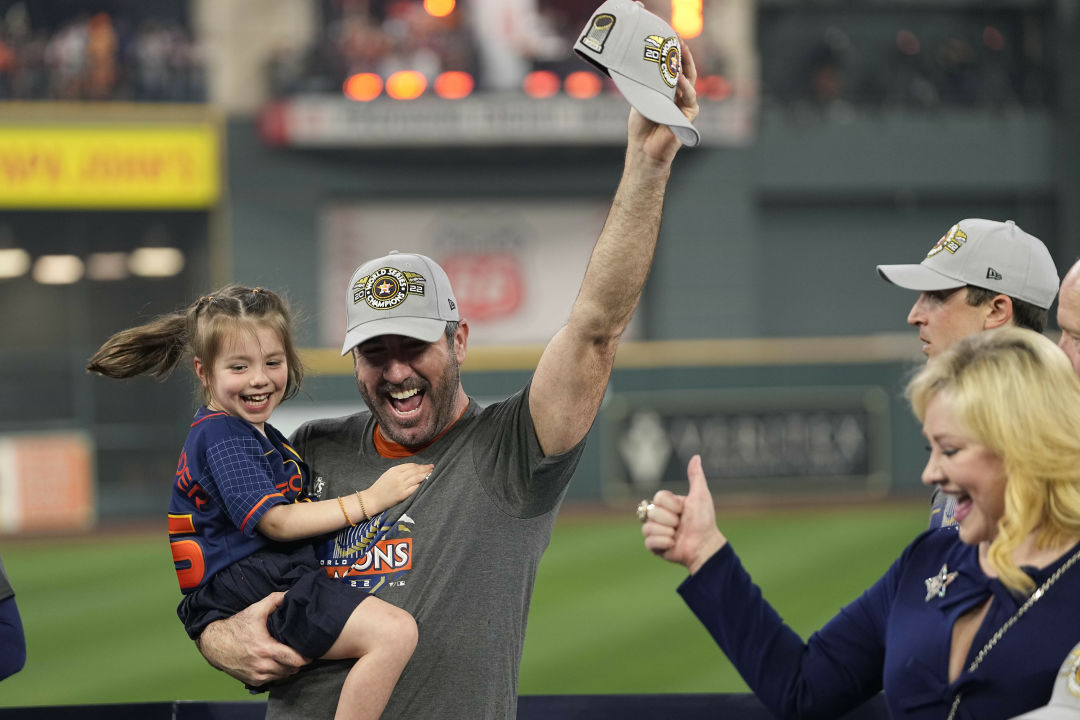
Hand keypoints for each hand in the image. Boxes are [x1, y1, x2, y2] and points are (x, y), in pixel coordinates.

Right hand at [196, 592, 308, 685]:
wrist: (213, 643)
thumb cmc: (235, 627)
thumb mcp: (255, 610)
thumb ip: (274, 600)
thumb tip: (290, 593)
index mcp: (265, 649)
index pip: (294, 660)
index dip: (306, 656)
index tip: (310, 649)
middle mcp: (262, 665)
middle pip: (291, 669)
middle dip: (299, 662)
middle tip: (302, 652)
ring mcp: (257, 675)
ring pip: (283, 676)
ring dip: (289, 668)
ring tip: (291, 657)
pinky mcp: (252, 681)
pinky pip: (272, 680)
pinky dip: (278, 673)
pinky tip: (278, 663)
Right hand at [368, 462, 431, 511]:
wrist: (372, 499)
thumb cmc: (381, 487)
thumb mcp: (388, 474)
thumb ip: (399, 471)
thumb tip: (413, 469)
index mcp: (394, 470)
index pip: (411, 465)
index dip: (420, 465)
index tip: (426, 466)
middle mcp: (398, 476)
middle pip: (416, 470)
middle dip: (426, 469)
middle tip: (432, 467)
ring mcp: (401, 485)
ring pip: (417, 478)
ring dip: (426, 475)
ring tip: (431, 474)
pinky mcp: (402, 495)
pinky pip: (415, 488)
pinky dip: (421, 485)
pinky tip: (426, 483)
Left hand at [628, 39, 699, 163]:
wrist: (643, 149)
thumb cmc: (641, 126)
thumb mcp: (641, 97)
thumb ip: (645, 82)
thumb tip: (638, 63)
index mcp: (669, 91)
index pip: (675, 68)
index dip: (673, 54)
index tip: (669, 37)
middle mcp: (680, 96)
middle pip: (685, 70)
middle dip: (683, 54)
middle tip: (678, 38)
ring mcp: (686, 105)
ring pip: (689, 80)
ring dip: (684, 64)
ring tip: (678, 50)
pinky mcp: (689, 115)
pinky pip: (689, 97)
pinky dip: (684, 86)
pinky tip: (678, 76)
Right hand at [642, 454, 726, 573]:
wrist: (705, 545)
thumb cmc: (705, 521)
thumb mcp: (700, 496)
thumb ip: (696, 477)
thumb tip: (696, 456)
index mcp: (667, 504)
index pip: (658, 498)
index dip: (672, 505)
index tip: (683, 510)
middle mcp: (659, 516)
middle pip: (651, 512)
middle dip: (670, 520)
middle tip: (681, 524)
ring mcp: (656, 531)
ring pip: (648, 527)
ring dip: (667, 532)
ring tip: (677, 535)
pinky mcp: (654, 546)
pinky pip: (649, 541)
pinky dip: (663, 543)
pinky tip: (673, 544)